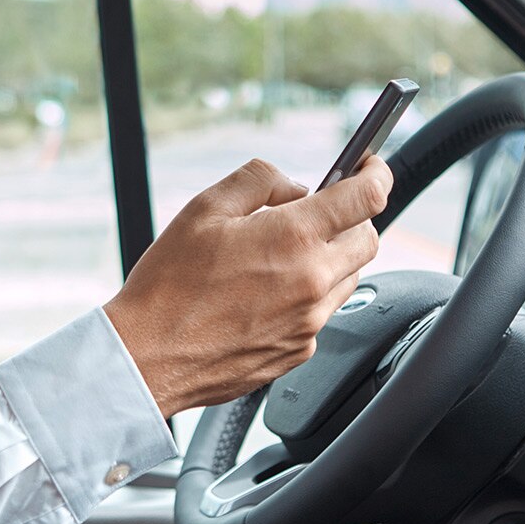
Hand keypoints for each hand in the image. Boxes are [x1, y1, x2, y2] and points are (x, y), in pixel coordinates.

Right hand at [104, 155, 394, 417]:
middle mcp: (312, 282)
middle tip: (319, 212)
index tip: (370, 167)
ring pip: (349, 278)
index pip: (368, 197)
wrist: (149, 356)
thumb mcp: (205, 207)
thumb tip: (295, 186)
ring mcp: (309, 322)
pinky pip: (322, 313)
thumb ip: (259, 180)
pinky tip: (267, 293)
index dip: (376, 174)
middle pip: (369, 239)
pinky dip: (309, 295)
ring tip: (281, 256)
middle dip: (352, 219)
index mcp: (293, 238)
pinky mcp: (299, 352)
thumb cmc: (169, 285)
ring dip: (331, 258)